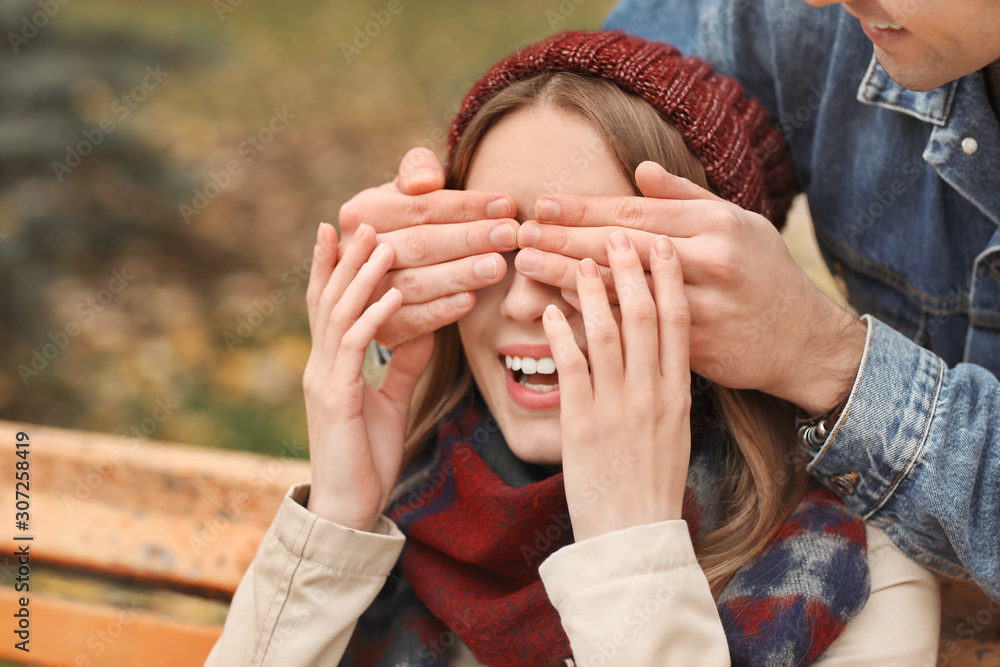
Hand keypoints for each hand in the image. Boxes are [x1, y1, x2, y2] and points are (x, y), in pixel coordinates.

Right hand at [303, 221, 433, 531]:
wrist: (349, 510)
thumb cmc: (367, 458)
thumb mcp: (389, 402)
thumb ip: (400, 365)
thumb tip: (418, 329)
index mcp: (330, 366)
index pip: (328, 306)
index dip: (332, 268)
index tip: (340, 231)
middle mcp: (319, 366)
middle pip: (328, 299)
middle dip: (344, 259)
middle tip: (361, 220)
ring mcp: (323, 380)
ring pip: (338, 315)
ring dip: (360, 276)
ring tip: (380, 244)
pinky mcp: (335, 398)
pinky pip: (354, 347)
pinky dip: (372, 316)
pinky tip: (390, 294)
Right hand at [338, 147, 518, 347]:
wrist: (388, 272)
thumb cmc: (408, 221)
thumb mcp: (408, 189)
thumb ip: (417, 169)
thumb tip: (426, 181)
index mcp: (362, 213)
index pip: (420, 207)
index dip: (465, 206)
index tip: (506, 205)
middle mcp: (357, 254)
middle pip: (419, 245)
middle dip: (469, 239)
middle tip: (510, 235)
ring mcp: (366, 294)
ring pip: (415, 283)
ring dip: (459, 275)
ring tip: (497, 266)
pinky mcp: (381, 328)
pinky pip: (411, 321)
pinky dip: (440, 311)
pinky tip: (470, 300)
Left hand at [522, 161, 864, 413]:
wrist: (801, 340)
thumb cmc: (765, 274)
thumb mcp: (738, 222)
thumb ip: (686, 196)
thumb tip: (640, 169)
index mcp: (716, 224)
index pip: (636, 212)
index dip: (586, 209)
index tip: (545, 205)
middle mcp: (708, 260)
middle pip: (622, 247)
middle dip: (566, 238)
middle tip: (523, 233)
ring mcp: (700, 305)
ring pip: (622, 288)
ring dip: (569, 276)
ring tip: (529, 266)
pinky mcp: (693, 345)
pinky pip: (635, 326)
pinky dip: (598, 313)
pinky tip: (563, 304)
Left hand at [542, 232, 691, 541]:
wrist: (636, 534)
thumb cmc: (652, 484)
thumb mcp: (672, 431)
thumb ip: (663, 390)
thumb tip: (653, 354)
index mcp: (677, 392)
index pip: (677, 322)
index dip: (667, 279)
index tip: (659, 245)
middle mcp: (652, 392)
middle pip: (644, 315)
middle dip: (630, 270)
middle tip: (617, 234)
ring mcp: (618, 405)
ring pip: (607, 331)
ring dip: (592, 290)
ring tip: (580, 259)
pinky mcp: (583, 422)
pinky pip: (572, 365)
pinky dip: (560, 332)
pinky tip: (549, 308)